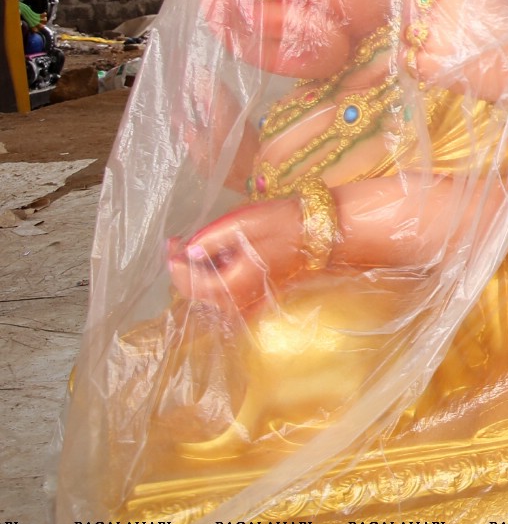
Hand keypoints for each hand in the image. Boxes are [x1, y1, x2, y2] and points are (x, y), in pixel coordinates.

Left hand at [168, 198, 304, 312]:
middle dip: (183, 266)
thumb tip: (189, 251)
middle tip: (178, 240)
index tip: (172, 241)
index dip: (176, 264)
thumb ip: (211, 239)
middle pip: (196, 290)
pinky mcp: (252, 290)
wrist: (319, 232)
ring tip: (196, 242)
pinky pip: (222, 285)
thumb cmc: (283, 224)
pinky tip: (217, 250)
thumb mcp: (242, 225)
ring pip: (208, 289)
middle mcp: (238, 299)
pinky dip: (213, 270)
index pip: (191, 285)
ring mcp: (246, 297)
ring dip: (197, 268)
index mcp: (234, 285)